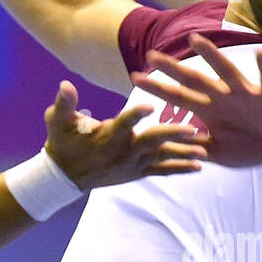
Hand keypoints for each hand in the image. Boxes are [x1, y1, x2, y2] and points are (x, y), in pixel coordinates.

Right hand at [44, 81, 205, 189]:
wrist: (65, 177)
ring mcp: (133, 164)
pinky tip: (199, 166)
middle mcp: (123, 152)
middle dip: (172, 135)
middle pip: (151, 142)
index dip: (134, 115)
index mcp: (107, 136)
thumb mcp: (57, 122)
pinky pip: (162, 171)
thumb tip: (65, 85)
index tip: (148, 105)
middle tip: (193, 130)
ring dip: (183, 154)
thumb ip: (64, 104)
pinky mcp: (138, 172)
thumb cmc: (62, 143)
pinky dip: (180, 169)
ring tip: (204, 151)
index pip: (122, 123)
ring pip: (162, 158)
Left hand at [131, 33, 261, 167]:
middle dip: (173, 69)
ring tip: (195, 40)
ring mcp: (246, 94)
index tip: (135, 77)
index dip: (158, 88)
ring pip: (226, 72)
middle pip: (195, 79)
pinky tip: (260, 54)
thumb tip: (167, 151)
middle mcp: (224, 97)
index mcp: (211, 110)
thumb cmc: (252, 147)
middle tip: (151, 55)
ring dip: (211, 56)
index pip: (179, 96)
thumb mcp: (219, 153)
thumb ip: (196, 148)